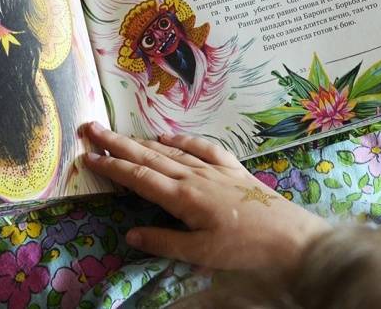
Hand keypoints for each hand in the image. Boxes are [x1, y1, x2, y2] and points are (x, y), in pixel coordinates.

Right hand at [81, 122, 328, 274]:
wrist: (292, 237)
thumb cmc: (246, 249)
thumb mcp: (201, 253)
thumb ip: (164, 241)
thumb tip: (130, 233)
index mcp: (183, 198)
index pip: (138, 177)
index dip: (112, 166)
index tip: (88, 155)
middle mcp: (195, 176)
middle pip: (149, 156)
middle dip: (118, 143)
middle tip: (91, 128)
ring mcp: (215, 169)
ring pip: (171, 151)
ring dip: (143, 142)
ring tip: (120, 134)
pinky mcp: (233, 169)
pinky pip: (203, 148)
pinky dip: (183, 140)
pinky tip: (169, 137)